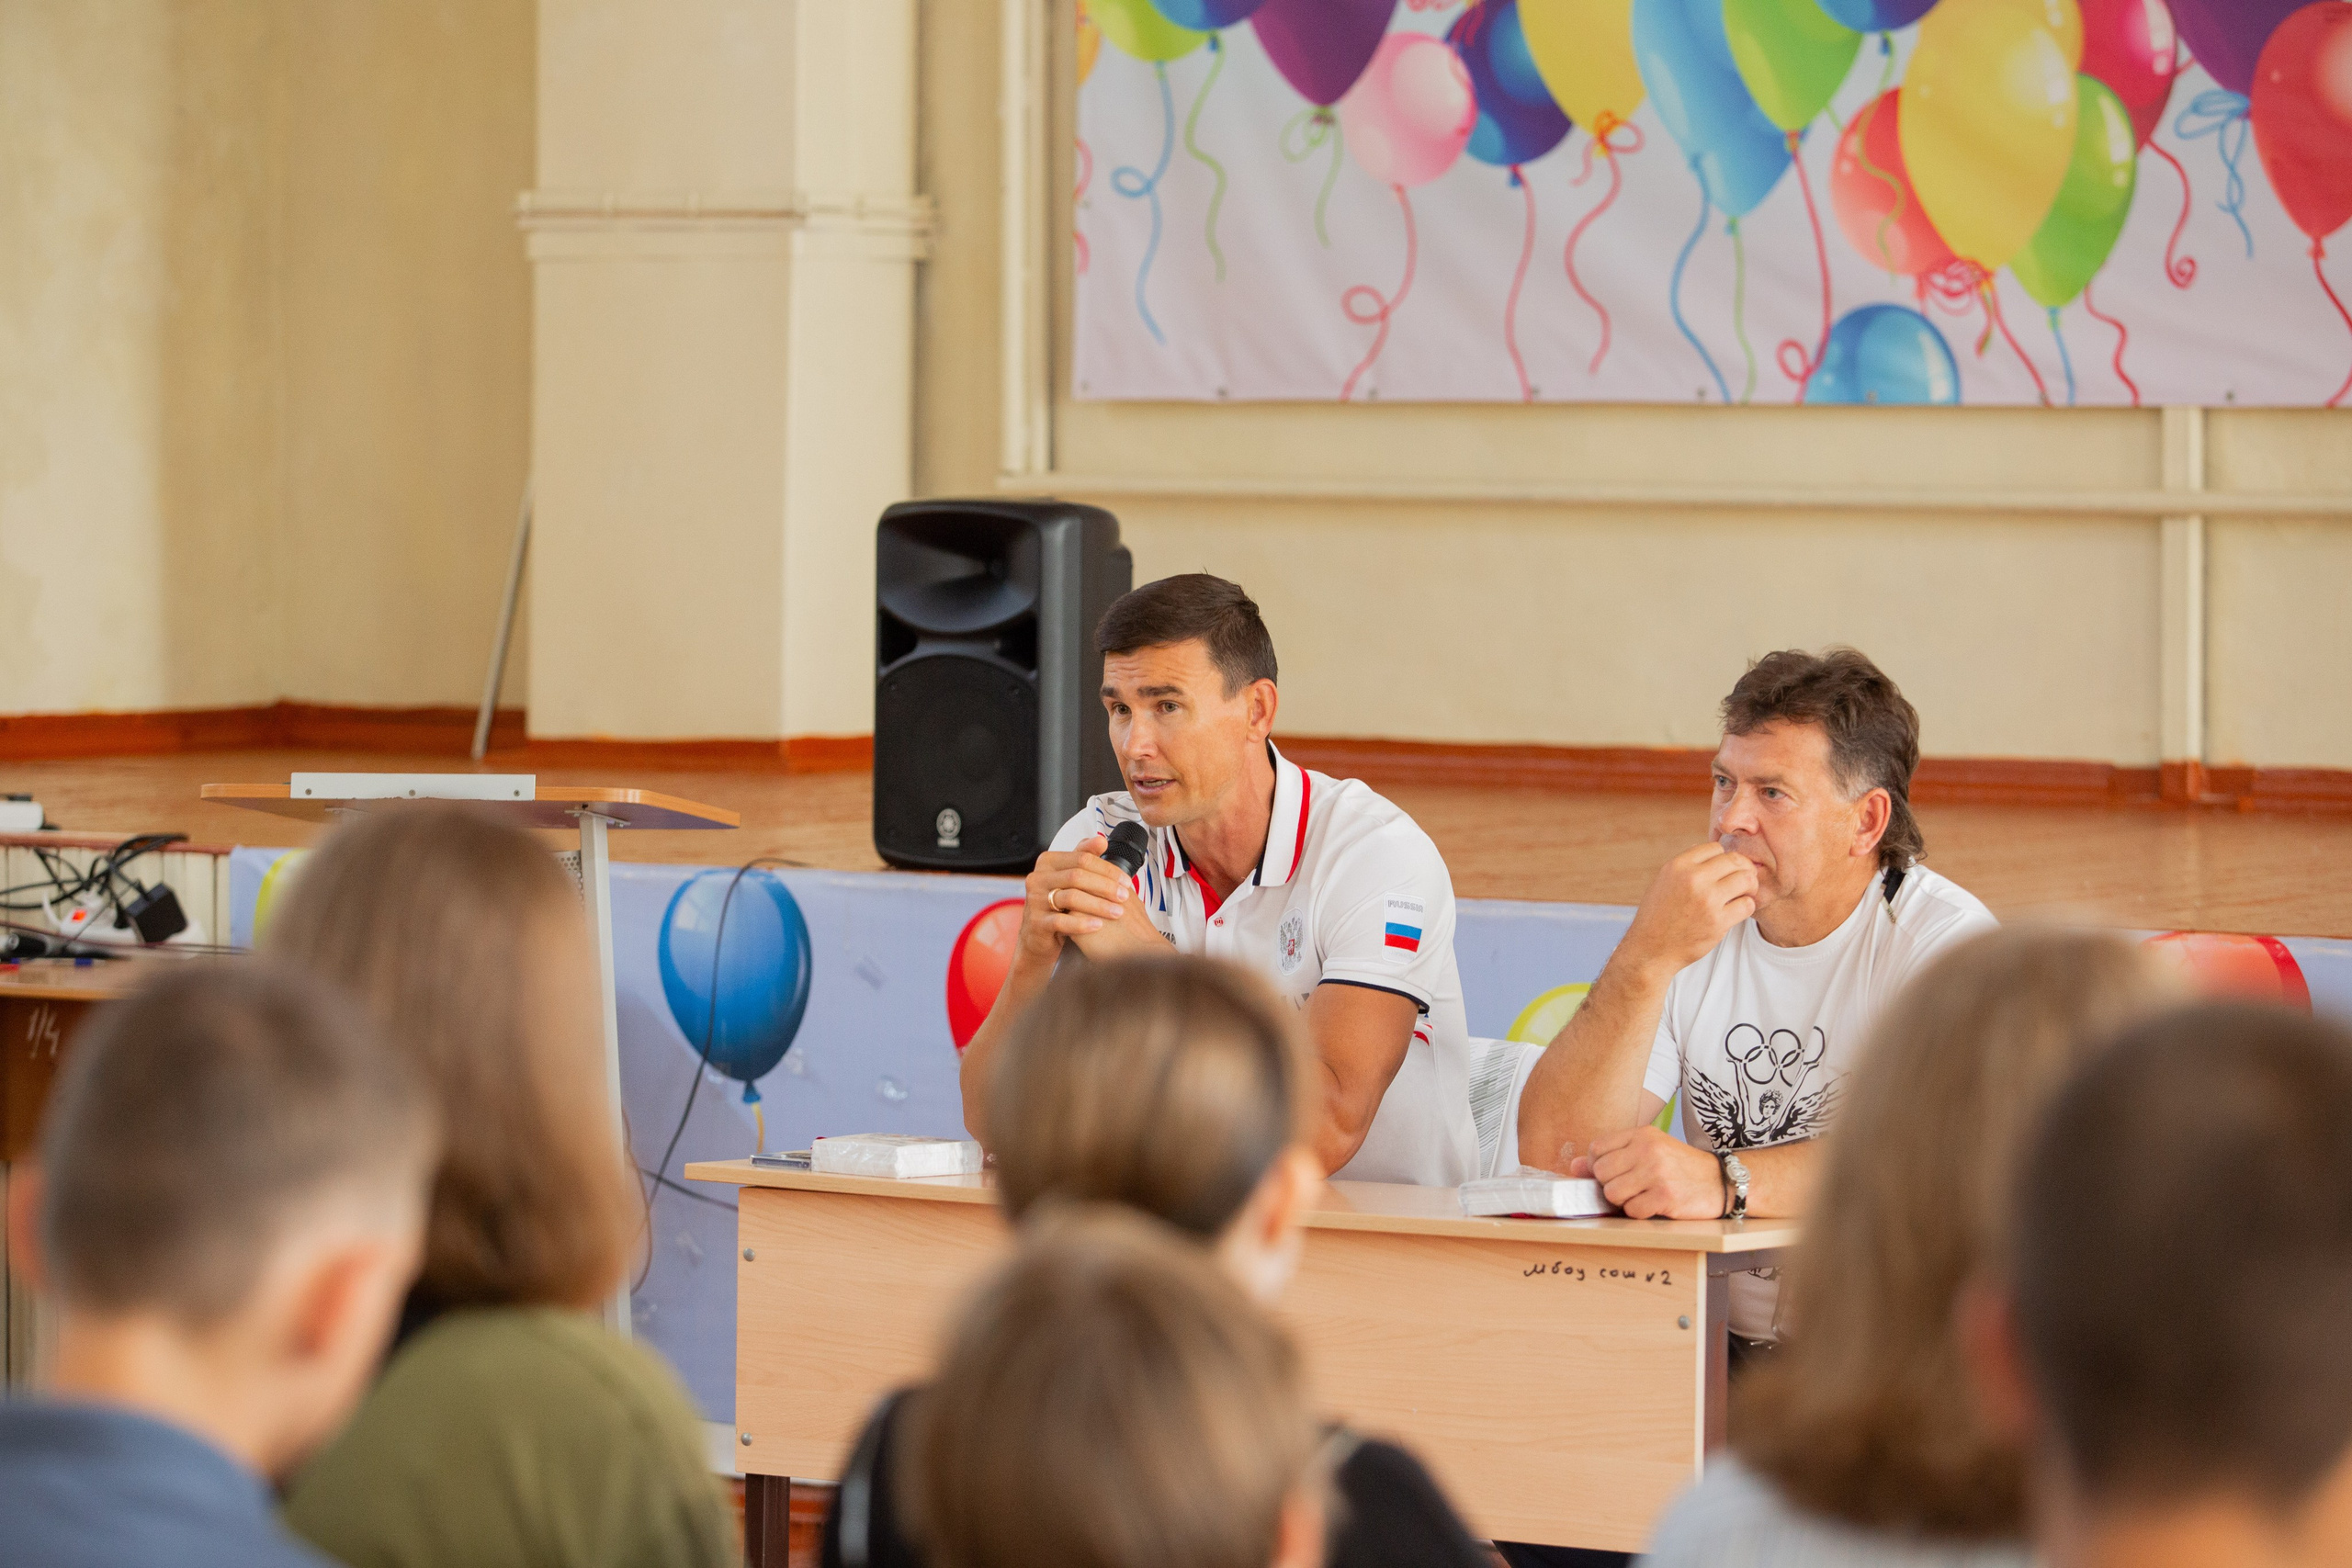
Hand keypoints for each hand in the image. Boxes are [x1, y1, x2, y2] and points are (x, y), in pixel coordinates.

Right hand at [1014, 836, 1128, 964]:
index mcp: (1048, 861)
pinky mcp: (1036, 922)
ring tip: (1117, 912)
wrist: (1039, 934)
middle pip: (1077, 876)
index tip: (1126, 881)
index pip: (1082, 858)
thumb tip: (1101, 840)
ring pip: (1071, 897)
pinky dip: (1082, 923)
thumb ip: (1084, 857)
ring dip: (1099, 905)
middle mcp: (1038, 877)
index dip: (1107, 869)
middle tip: (1125, 897)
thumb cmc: (1059, 903)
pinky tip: (1099, 925)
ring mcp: (1034, 900)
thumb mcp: (1070, 877)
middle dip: (1105, 886)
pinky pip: (1061, 921)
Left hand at [1571, 1126, 1725, 1219]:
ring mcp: (1657, 1173)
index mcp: (1642, 1134)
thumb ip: (1611, 1156)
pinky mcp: (1665, 1196)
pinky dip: (1640, 1212)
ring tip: (1643, 1195)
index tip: (1614, 1173)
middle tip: (1631, 1187)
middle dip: (1611, 1185)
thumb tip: (1573, 1167)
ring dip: (1624, 1201)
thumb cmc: (1680, 1166)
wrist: (1720, 1181)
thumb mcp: (1649, 1151)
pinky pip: (1632, 1211)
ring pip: (1612, 1193)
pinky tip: (1655, 1205)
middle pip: (1601, 1173)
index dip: (1598, 1166)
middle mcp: (1648, 1150)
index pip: (1596, 1149)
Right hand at [1618, 842, 1758, 977]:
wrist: (1651, 948)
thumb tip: (1710, 850)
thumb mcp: (1664, 880)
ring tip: (1741, 895)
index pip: (1716, 848)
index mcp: (1679, 865)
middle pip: (1735, 860)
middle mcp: (1693, 878)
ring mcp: (1707, 900)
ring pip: (1746, 879)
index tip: (1722, 871)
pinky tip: (1736, 911)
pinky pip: (1747, 905)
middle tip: (1741, 881)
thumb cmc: (1659, 914)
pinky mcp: (1718, 921)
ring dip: (1748, 887)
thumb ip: (1686, 865)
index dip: (1722, 859)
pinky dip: (1746, 907)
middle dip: (1742, 869)